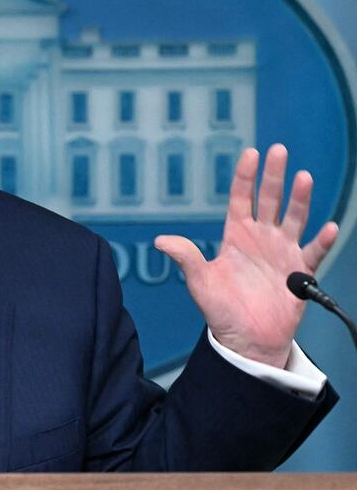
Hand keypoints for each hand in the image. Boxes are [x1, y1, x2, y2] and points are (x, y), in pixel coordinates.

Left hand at [155, 145, 337, 367]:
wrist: (246, 339)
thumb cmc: (221, 310)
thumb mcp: (200, 282)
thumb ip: (186, 258)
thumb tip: (161, 241)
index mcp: (236, 236)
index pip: (241, 199)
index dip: (245, 177)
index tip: (250, 153)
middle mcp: (261, 238)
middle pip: (270, 200)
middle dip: (274, 175)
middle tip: (278, 150)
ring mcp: (282, 252)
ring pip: (294, 218)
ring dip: (300, 200)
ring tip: (304, 178)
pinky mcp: (299, 273)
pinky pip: (313, 253)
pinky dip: (322, 241)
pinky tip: (328, 228)